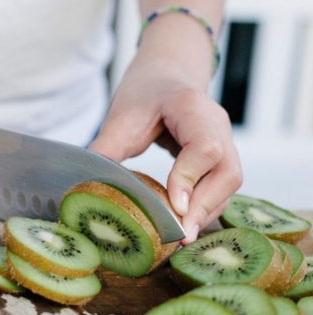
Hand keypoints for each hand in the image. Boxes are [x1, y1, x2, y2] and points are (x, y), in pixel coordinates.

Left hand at [90, 55, 242, 243]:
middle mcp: (218, 126)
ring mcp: (225, 142)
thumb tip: (85, 189)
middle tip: (180, 237)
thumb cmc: (145, 92)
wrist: (166, 75)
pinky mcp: (220, 159)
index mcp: (193, 108)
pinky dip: (204, 209)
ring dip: (205, 214)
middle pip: (228, 173)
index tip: (173, 207)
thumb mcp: (121, 117)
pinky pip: (221, 188)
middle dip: (203, 208)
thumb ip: (107, 150)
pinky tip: (184, 227)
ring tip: (180, 240)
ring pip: (228, 185)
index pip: (205, 147)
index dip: (190, 179)